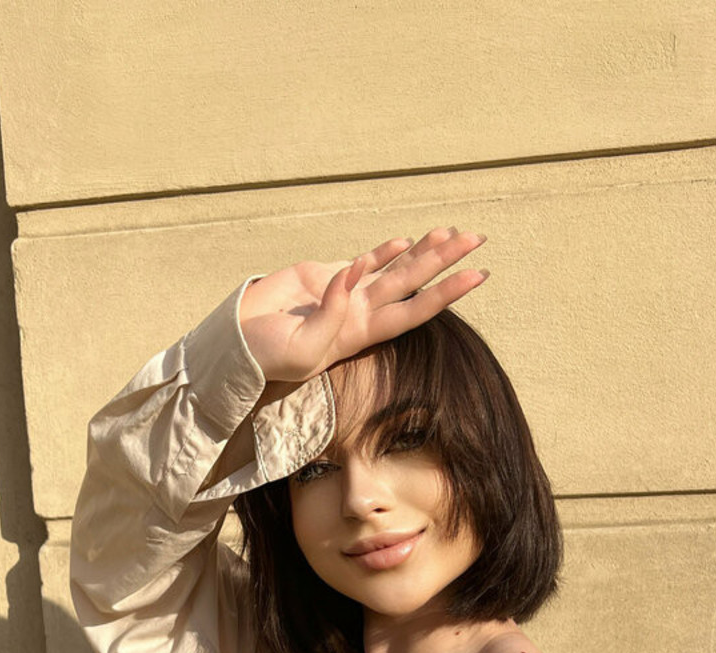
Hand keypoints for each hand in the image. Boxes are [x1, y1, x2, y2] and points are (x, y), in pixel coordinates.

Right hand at [238, 227, 488, 381]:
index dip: (446, 292)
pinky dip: (385, 252)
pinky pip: (363, 263)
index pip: (414, 310)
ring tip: (453, 233)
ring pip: (394, 270)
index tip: (477, 275)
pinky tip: (408, 241)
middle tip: (478, 238)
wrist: (237, 344)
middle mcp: (361, 315)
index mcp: (361, 335)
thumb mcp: (303, 348)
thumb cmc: (267, 356)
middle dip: (446, 262)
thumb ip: (332, 313)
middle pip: (413, 284)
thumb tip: (355, 272)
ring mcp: (345, 296)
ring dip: (423, 252)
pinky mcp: (325, 279)